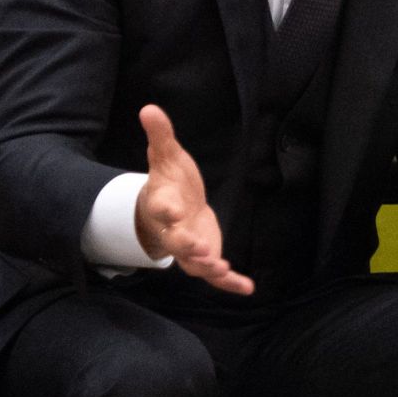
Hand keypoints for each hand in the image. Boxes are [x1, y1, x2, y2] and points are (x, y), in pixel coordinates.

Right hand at [134, 104, 251, 294]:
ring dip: (207, 267)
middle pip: (177, 242)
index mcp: (163, 204)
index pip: (160, 208)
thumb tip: (149, 108)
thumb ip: (160, 135)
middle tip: (199, 249)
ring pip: (195, 263)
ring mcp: (189, 247)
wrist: (173, 205)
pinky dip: (230, 283)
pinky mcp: (205, 257)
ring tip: (221, 269)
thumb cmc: (170, 181)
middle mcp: (173, 230)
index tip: (171, 211)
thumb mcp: (166, 155)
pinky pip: (216, 275)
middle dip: (187, 246)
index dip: (166, 210)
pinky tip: (248, 288)